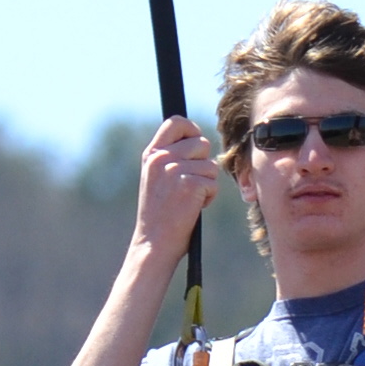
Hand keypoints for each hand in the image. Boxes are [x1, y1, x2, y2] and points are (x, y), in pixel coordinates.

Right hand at [133, 116, 218, 264]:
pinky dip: (208, 197)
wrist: (154, 243)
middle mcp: (161, 158)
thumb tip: (200, 140)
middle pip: (201, 143)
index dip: (192, 130)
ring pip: (210, 165)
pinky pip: (213, 182)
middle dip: (203, 163)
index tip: (195, 147)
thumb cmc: (158, 214)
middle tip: (190, 184)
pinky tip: (193, 208)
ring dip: (206, 183)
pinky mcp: (189, 184)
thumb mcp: (155, 178)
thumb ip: (170, 157)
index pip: (176, 122)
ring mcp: (174, 170)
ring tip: (188, 199)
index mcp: (151, 154)